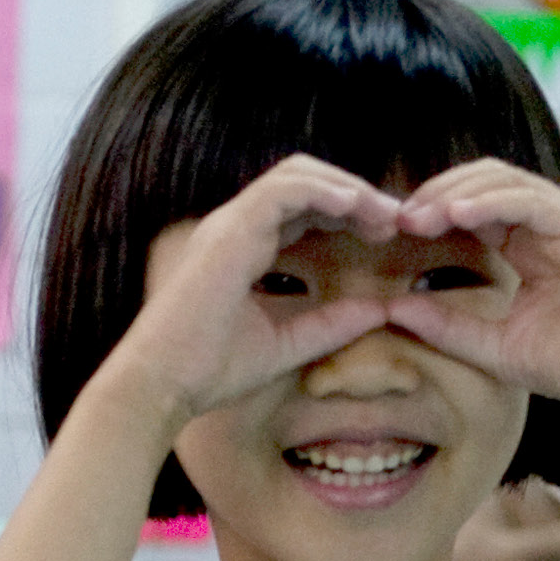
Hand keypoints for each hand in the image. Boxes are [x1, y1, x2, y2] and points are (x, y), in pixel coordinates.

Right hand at [106, 154, 404, 426]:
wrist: (164, 384)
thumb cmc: (210, 369)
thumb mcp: (287, 344)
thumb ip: (330, 325)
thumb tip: (378, 311)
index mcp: (244, 248)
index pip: (301, 208)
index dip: (346, 212)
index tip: (384, 233)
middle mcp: (236, 228)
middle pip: (303, 182)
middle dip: (354, 192)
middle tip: (395, 216)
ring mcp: (229, 226)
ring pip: (295, 176)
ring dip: (346, 187)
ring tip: (384, 211)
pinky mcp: (229, 233)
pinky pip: (282, 191)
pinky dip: (322, 191)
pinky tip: (356, 206)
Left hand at [384, 160, 559, 420]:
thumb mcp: (495, 347)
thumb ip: (446, 326)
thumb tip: (392, 308)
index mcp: (532, 244)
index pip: (476, 204)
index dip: (433, 209)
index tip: (394, 231)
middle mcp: (553, 225)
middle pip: (486, 180)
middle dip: (438, 192)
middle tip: (399, 218)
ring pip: (507, 182)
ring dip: (457, 193)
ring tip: (420, 215)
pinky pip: (533, 203)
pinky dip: (492, 204)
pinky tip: (456, 216)